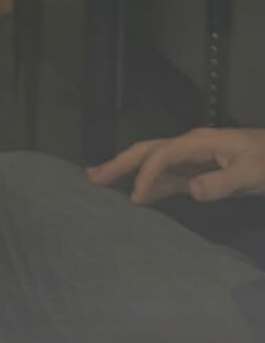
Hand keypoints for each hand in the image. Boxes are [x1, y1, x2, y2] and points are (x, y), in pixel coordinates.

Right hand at [86, 127, 264, 204]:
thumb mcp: (250, 173)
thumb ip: (221, 182)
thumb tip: (190, 191)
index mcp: (197, 142)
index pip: (162, 155)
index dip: (146, 175)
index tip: (135, 199)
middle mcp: (188, 146)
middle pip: (147, 151)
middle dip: (119, 163)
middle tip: (92, 177)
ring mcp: (191, 158)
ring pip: (152, 162)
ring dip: (127, 171)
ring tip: (101, 180)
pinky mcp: (198, 171)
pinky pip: (167, 177)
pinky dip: (149, 184)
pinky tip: (138, 195)